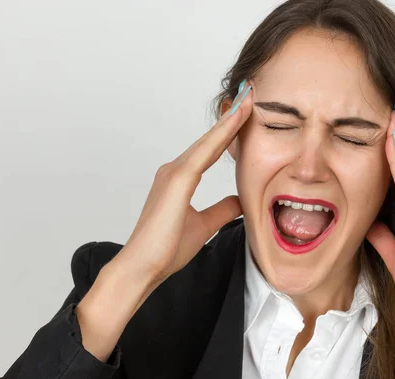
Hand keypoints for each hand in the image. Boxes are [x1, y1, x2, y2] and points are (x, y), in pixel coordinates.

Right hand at [115, 81, 252, 288]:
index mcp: (180, 179)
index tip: (246, 113)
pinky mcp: (176, 180)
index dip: (229, 132)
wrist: (144, 267)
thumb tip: (240, 201)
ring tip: (248, 98)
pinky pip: (205, 152)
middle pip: (210, 140)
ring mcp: (174, 172)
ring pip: (208, 141)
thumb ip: (221, 210)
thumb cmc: (166, 248)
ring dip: (229, 119)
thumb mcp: (204, 225)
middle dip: (231, 117)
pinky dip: (222, 134)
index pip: (211, 150)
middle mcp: (175, 170)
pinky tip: (237, 119)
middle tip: (250, 94)